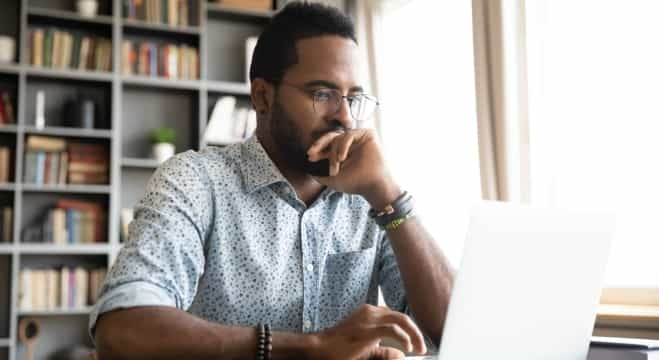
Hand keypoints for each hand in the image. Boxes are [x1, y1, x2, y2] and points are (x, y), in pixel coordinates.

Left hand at [307, 129, 401, 208]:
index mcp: (342, 152)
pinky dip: (343, 146)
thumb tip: (306, 169)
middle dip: (319, 144)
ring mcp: (358, 139)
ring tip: (336, 165)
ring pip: (338, 137)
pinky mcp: (367, 134)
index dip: (317, 149)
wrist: (372, 185)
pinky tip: (342, 157)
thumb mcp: (331, 180)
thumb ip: (319, 174)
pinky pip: (348, 135)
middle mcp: (349, 144)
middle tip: (312, 152)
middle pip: (330, 137)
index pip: (326, 146)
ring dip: (334, 152)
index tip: (310, 157)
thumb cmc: (355, 183)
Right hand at [310, 304, 426, 359]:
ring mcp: (369, 319)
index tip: (416, 342)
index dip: (409, 329)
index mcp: (370, 312)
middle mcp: (371, 311)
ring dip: (414, 335)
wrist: (320, 348)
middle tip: (422, 348)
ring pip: (401, 320)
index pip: (396, 316)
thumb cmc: (339, 348)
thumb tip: (401, 354)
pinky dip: (404, 339)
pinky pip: (393, 330)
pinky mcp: (368, 329)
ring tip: (419, 348)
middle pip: (402, 317)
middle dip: (416, 332)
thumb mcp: (366, 348)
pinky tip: (408, 348)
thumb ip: (383, 350)